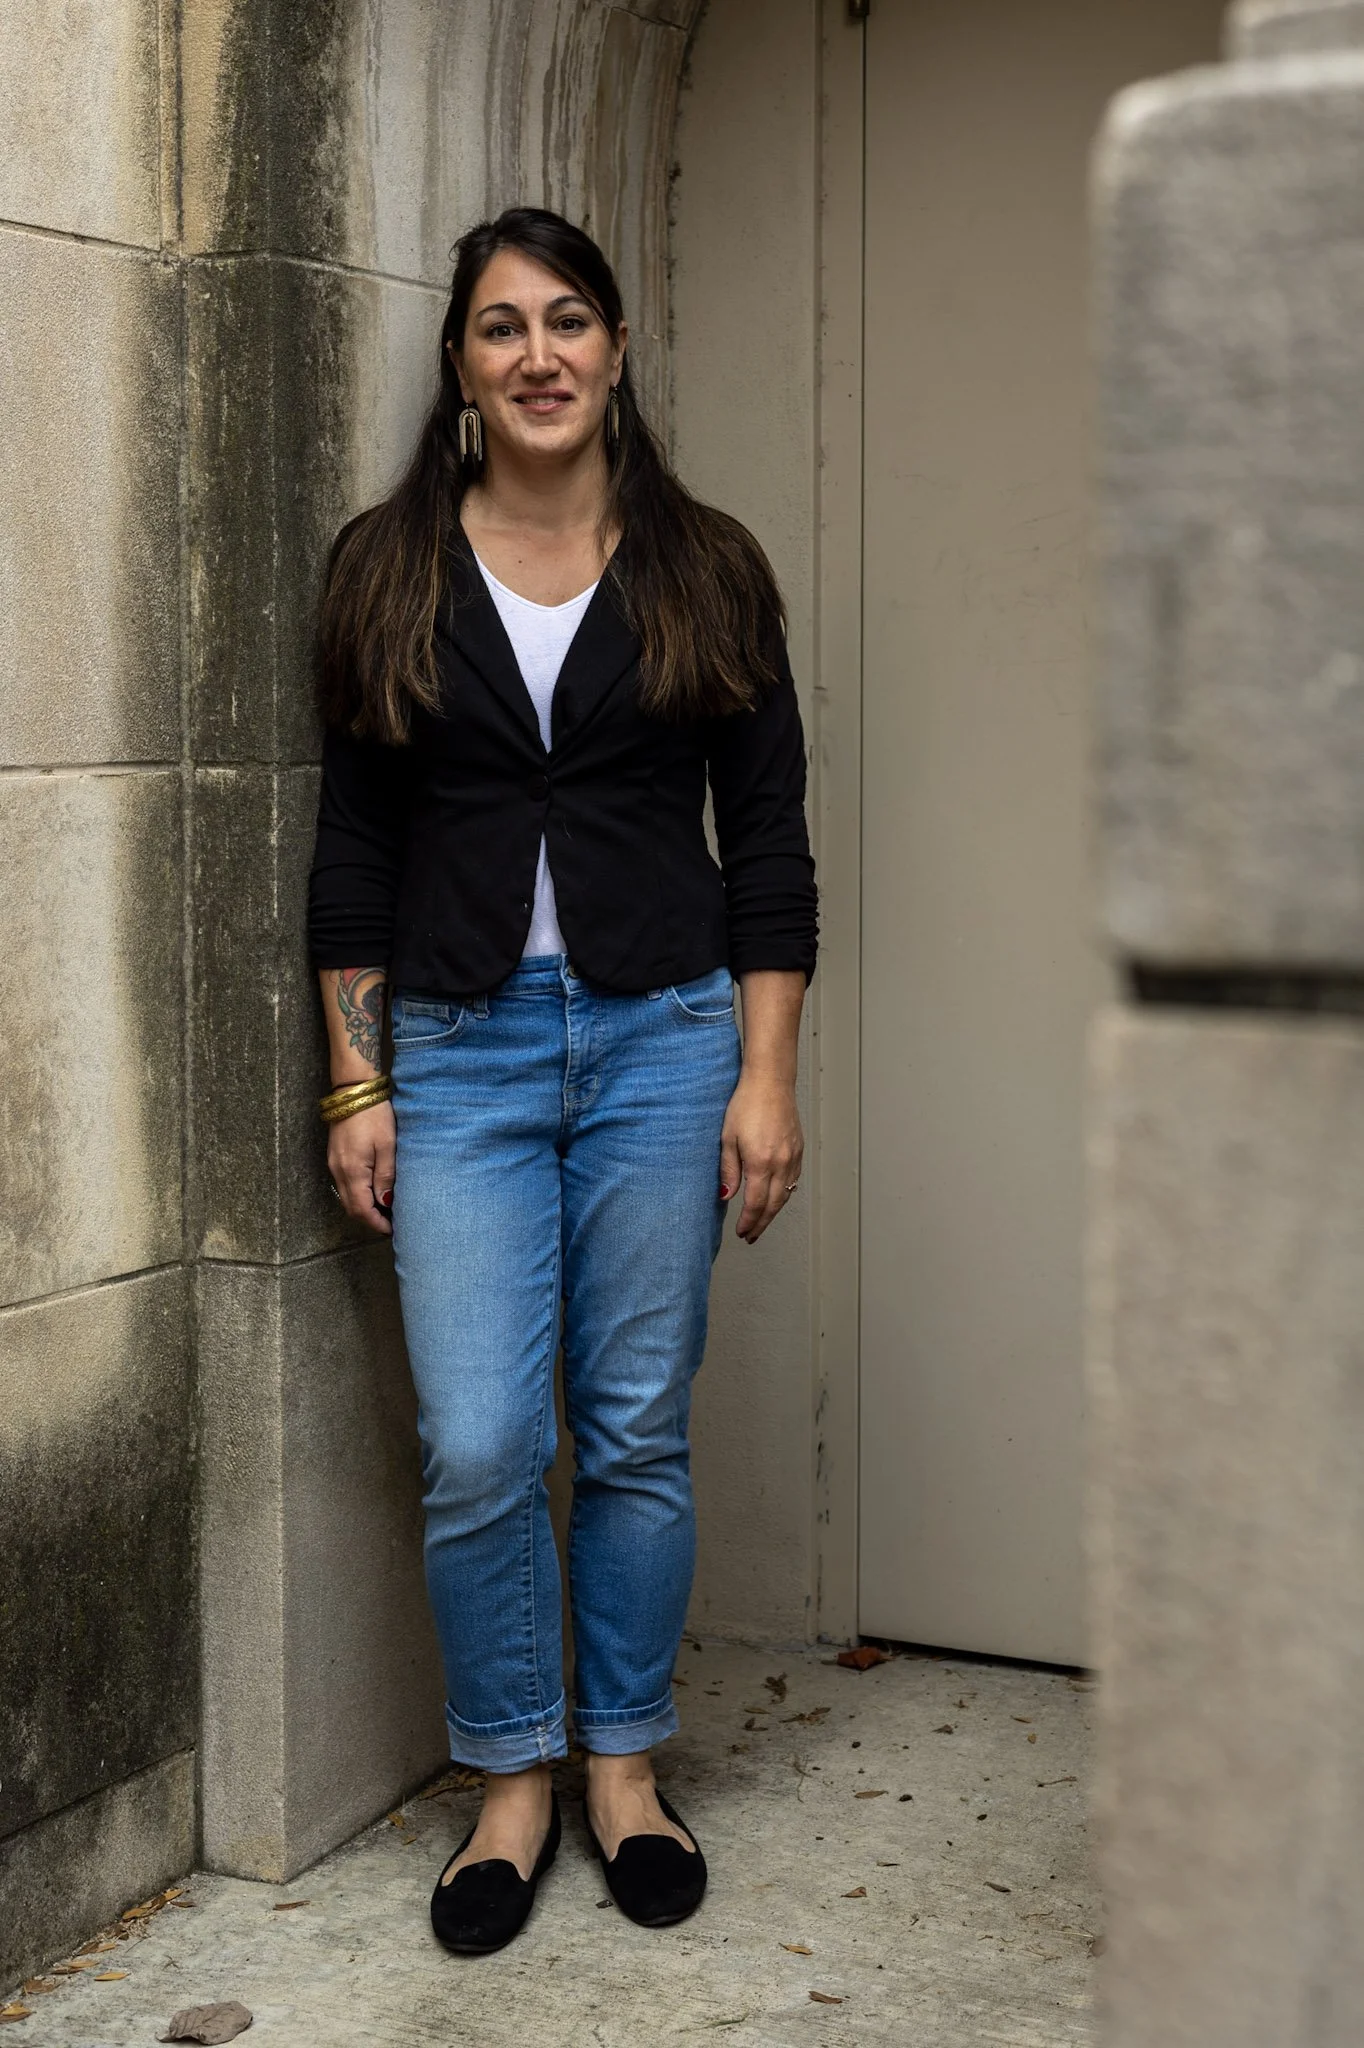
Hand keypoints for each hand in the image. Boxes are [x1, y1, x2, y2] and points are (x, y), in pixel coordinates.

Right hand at [327, 1099, 396, 1236]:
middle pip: (351, 1208)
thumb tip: (385, 1202)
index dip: (376, 1223)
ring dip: (363, 1208)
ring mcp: (334, 1165)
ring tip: (385, 1209)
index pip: (361, 1210)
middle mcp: (339, 1172)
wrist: (352, 1091)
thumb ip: (385, 1176)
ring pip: (347, 1198)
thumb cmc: (374, 1116)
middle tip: (391, 1222)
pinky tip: (373, 1191)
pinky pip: (345, 1185)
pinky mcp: (335, 1158)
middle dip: (370, 1219)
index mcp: (353, 1171)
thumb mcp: (386, 1146)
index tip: (392, 1229)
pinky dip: (358, 1195)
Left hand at [719, 1072, 802, 1243]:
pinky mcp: (799, 1149)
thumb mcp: (727, 1138)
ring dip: (773, 1212)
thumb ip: (728, 1170)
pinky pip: (794, 1179)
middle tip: (751, 1236)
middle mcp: (781, 1163)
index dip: (749, 1222)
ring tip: (761, 1222)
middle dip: (761, 1224)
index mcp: (761, 1163)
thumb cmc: (746, 1104)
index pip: (755, 1204)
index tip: (741, 1232)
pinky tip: (776, 1197)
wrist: (770, 1081)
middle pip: (773, 1205)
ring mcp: (793, 1156)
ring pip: (786, 1195)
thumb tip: (727, 1196)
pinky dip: (784, 1194)